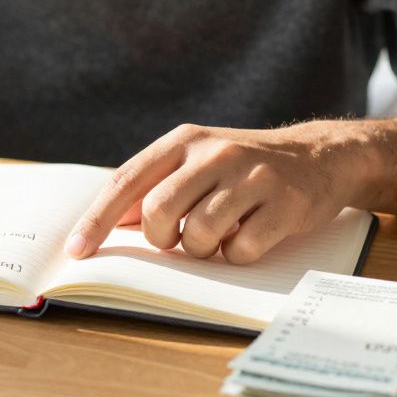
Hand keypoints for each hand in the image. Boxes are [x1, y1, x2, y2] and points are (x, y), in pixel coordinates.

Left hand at [65, 122, 366, 263]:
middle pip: (160, 211)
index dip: (97, 220)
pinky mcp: (284, 204)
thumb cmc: (243, 167)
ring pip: (200, 234)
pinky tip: (249, 236)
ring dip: (203, 249)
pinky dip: (237, 255)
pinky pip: (241, 250)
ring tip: (219, 236)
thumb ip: (155, 186)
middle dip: (163, 239)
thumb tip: (113, 224)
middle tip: (179, 239)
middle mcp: (214, 153)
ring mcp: (252, 176)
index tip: (76, 251)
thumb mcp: (196, 161)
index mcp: (183, 140)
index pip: (126, 182)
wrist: (319, 156)